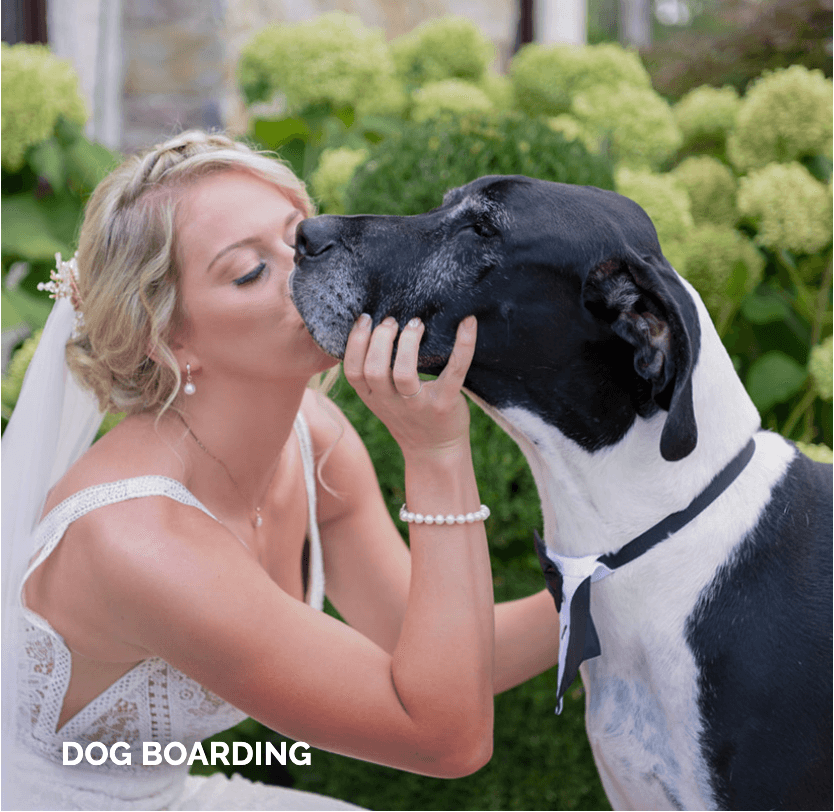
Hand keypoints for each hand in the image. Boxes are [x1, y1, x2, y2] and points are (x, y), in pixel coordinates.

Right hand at [343, 314, 476, 457]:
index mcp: (372, 398)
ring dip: (408, 343)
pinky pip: (454, 371)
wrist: (436, 452)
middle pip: (374, 370)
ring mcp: (418, 406)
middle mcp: (391, 403)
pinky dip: (463, 345)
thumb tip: (377, 325)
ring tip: (416, 324)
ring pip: (403, 374)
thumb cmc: (409, 416)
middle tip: (394, 321)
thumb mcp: (383, 399)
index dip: (355, 342)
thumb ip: (376, 374)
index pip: (353, 371)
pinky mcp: (445, 404)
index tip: (365, 319)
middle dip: (381, 338)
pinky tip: (467, 323)